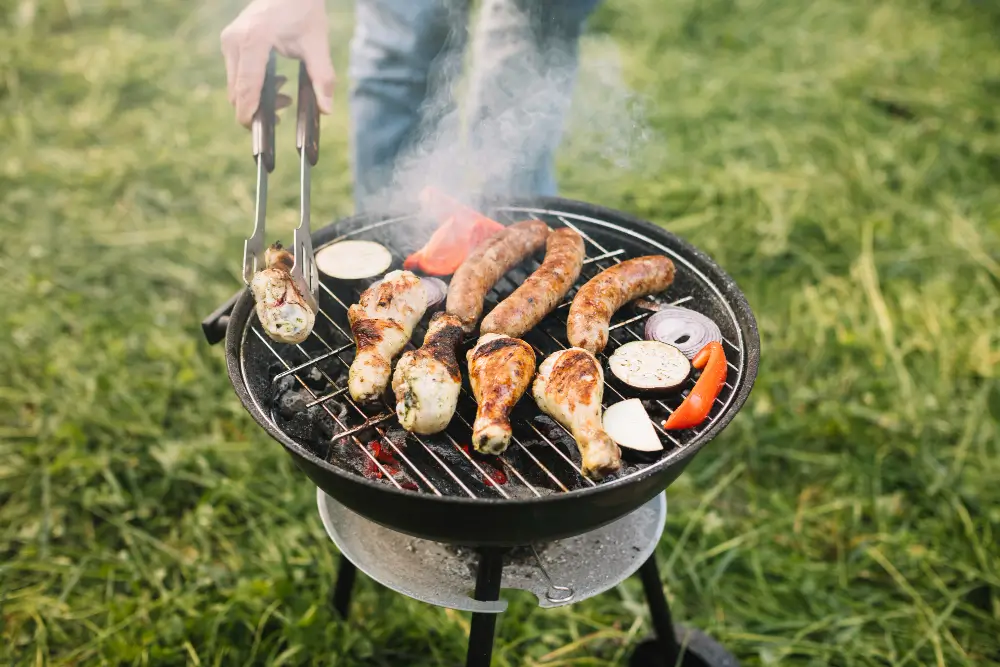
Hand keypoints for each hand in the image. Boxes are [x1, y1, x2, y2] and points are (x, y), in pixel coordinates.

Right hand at [221, 0, 335, 126]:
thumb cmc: (303, 9)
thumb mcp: (317, 43)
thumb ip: (322, 77)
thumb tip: (326, 110)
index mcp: (254, 40)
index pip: (247, 87)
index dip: (250, 113)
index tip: (257, 133)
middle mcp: (235, 41)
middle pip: (237, 91)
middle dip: (257, 109)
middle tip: (284, 109)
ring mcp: (229, 41)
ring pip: (236, 85)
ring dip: (257, 98)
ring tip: (286, 96)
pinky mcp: (230, 42)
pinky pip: (237, 75)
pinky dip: (253, 86)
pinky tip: (277, 83)